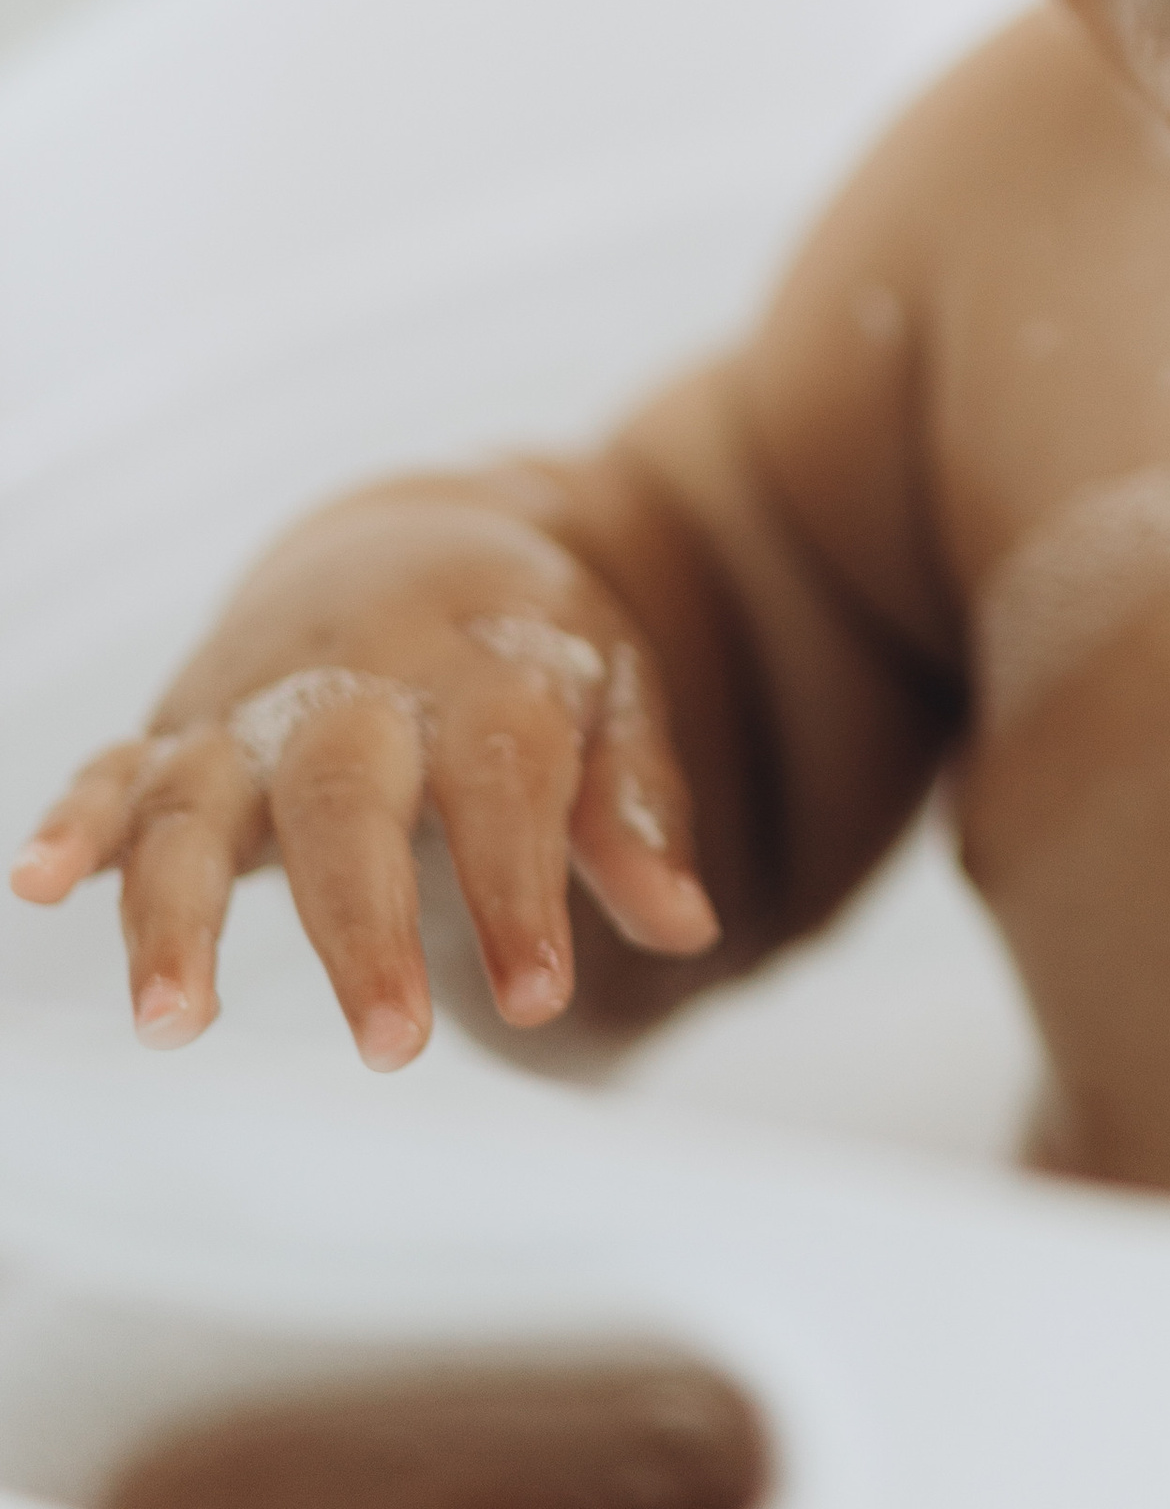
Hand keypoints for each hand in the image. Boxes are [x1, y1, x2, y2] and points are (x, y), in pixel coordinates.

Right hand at [9, 486, 718, 1065]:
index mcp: (483, 669)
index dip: (520, 885)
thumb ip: (633, 807)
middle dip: (363, 920)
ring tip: (173, 1022)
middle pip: (348, 791)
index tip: (541, 995)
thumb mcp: (608, 694)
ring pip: (202, 796)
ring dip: (177, 908)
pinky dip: (73, 822)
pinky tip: (35, 884)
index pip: (504, 778)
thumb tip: (689, 924)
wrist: (417, 537)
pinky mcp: (182, 729)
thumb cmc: (525, 645)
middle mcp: (358, 682)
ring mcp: (255, 706)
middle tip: (393, 1045)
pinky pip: (114, 770)